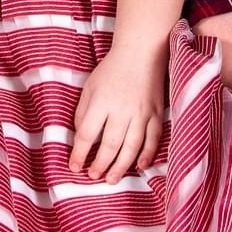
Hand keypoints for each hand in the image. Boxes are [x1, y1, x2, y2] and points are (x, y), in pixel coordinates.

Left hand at [69, 43, 165, 182]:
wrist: (141, 53)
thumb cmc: (111, 70)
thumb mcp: (90, 87)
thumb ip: (83, 112)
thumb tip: (81, 138)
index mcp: (101, 102)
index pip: (87, 134)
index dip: (79, 153)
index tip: (74, 166)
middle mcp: (121, 110)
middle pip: (109, 145)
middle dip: (100, 165)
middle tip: (93, 176)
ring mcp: (142, 113)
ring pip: (131, 147)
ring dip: (121, 166)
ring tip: (111, 179)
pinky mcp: (156, 114)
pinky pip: (153, 139)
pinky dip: (147, 155)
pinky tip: (139, 166)